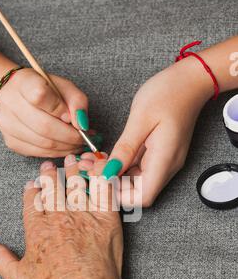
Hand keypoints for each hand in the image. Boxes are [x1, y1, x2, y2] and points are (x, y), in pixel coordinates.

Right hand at [0, 68, 91, 157]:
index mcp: (24, 83)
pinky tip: (64, 147)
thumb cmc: (43, 89)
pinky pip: (38, 153)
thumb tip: (81, 125)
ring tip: (77, 143)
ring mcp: (7, 125)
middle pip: (44, 126)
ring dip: (65, 147)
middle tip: (83, 138)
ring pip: (43, 143)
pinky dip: (56, 152)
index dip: (60, 109)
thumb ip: (77, 101)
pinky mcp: (10, 141)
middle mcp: (10, 103)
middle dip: (70, 136)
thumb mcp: (64, 87)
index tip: (71, 116)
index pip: (40, 96)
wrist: (14, 95)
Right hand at [0, 155, 122, 278]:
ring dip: (74, 170)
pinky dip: (102, 176)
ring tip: (73, 160)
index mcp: (37, 228)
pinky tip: (101, 167)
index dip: (32, 190)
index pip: (32, 201)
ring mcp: (83, 215)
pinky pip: (104, 190)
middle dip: (51, 174)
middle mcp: (58, 216)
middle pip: (53, 188)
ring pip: (77, 185)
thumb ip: (1, 261)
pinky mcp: (106, 219)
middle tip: (51, 165)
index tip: (33, 184)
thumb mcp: (18, 278)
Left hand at [99, 57, 212, 206]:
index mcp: (164, 160)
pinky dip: (120, 166)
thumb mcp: (140, 119)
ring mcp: (164, 161)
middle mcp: (166, 166)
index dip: (118, 194)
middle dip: (110, 184)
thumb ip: (125, 149)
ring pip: (135, 181)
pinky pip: (138, 169)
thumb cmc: (168, 93)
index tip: (98, 178)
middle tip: (87, 167)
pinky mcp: (160, 154)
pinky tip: (105, 156)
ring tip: (91, 160)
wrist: (190, 80)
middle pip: (137, 192)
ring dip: (113, 175)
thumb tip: (108, 173)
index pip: (142, 197)